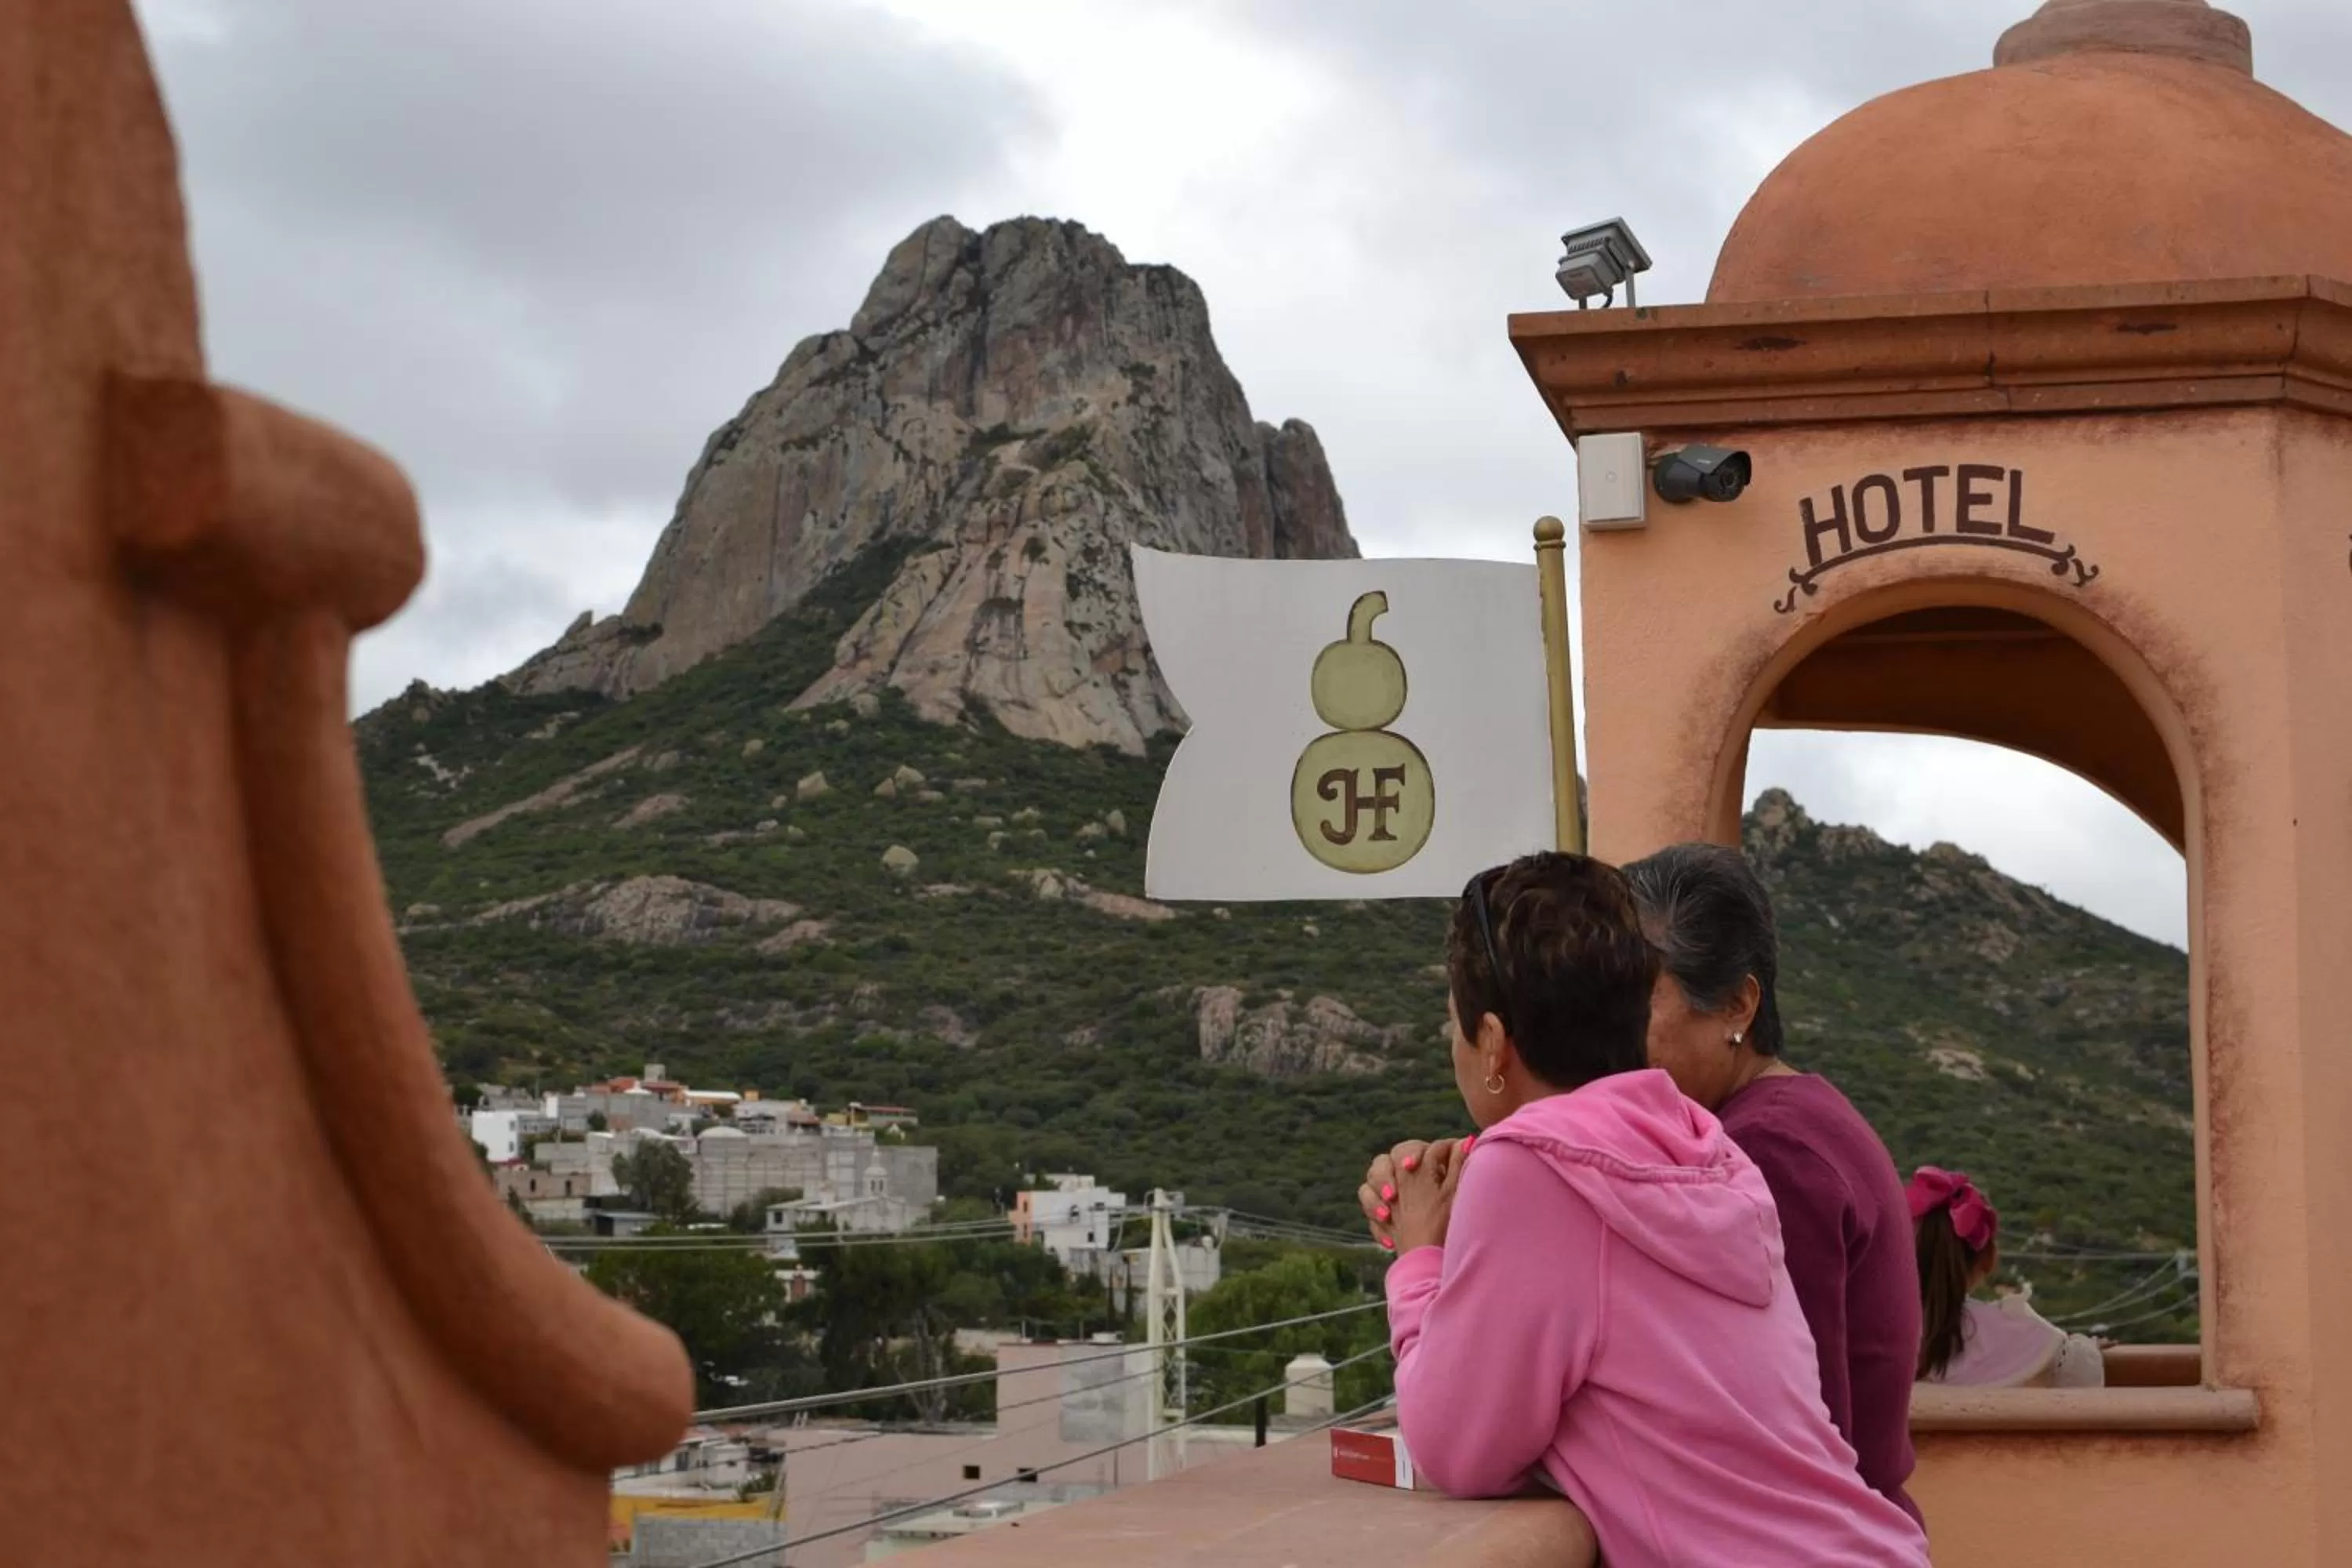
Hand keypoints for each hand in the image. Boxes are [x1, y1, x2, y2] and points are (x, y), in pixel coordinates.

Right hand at [1360, 1137, 1469, 1252]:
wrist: (1449, 1252)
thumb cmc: (1458, 1214)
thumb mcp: (1457, 1189)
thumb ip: (1458, 1163)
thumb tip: (1468, 1140)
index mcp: (1418, 1162)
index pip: (1404, 1149)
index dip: (1406, 1154)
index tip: (1411, 1165)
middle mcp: (1398, 1176)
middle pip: (1379, 1164)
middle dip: (1383, 1178)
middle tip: (1392, 1195)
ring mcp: (1386, 1196)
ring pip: (1367, 1188)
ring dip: (1374, 1202)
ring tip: (1386, 1217)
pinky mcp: (1381, 1217)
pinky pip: (1369, 1217)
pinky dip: (1378, 1228)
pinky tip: (1390, 1242)